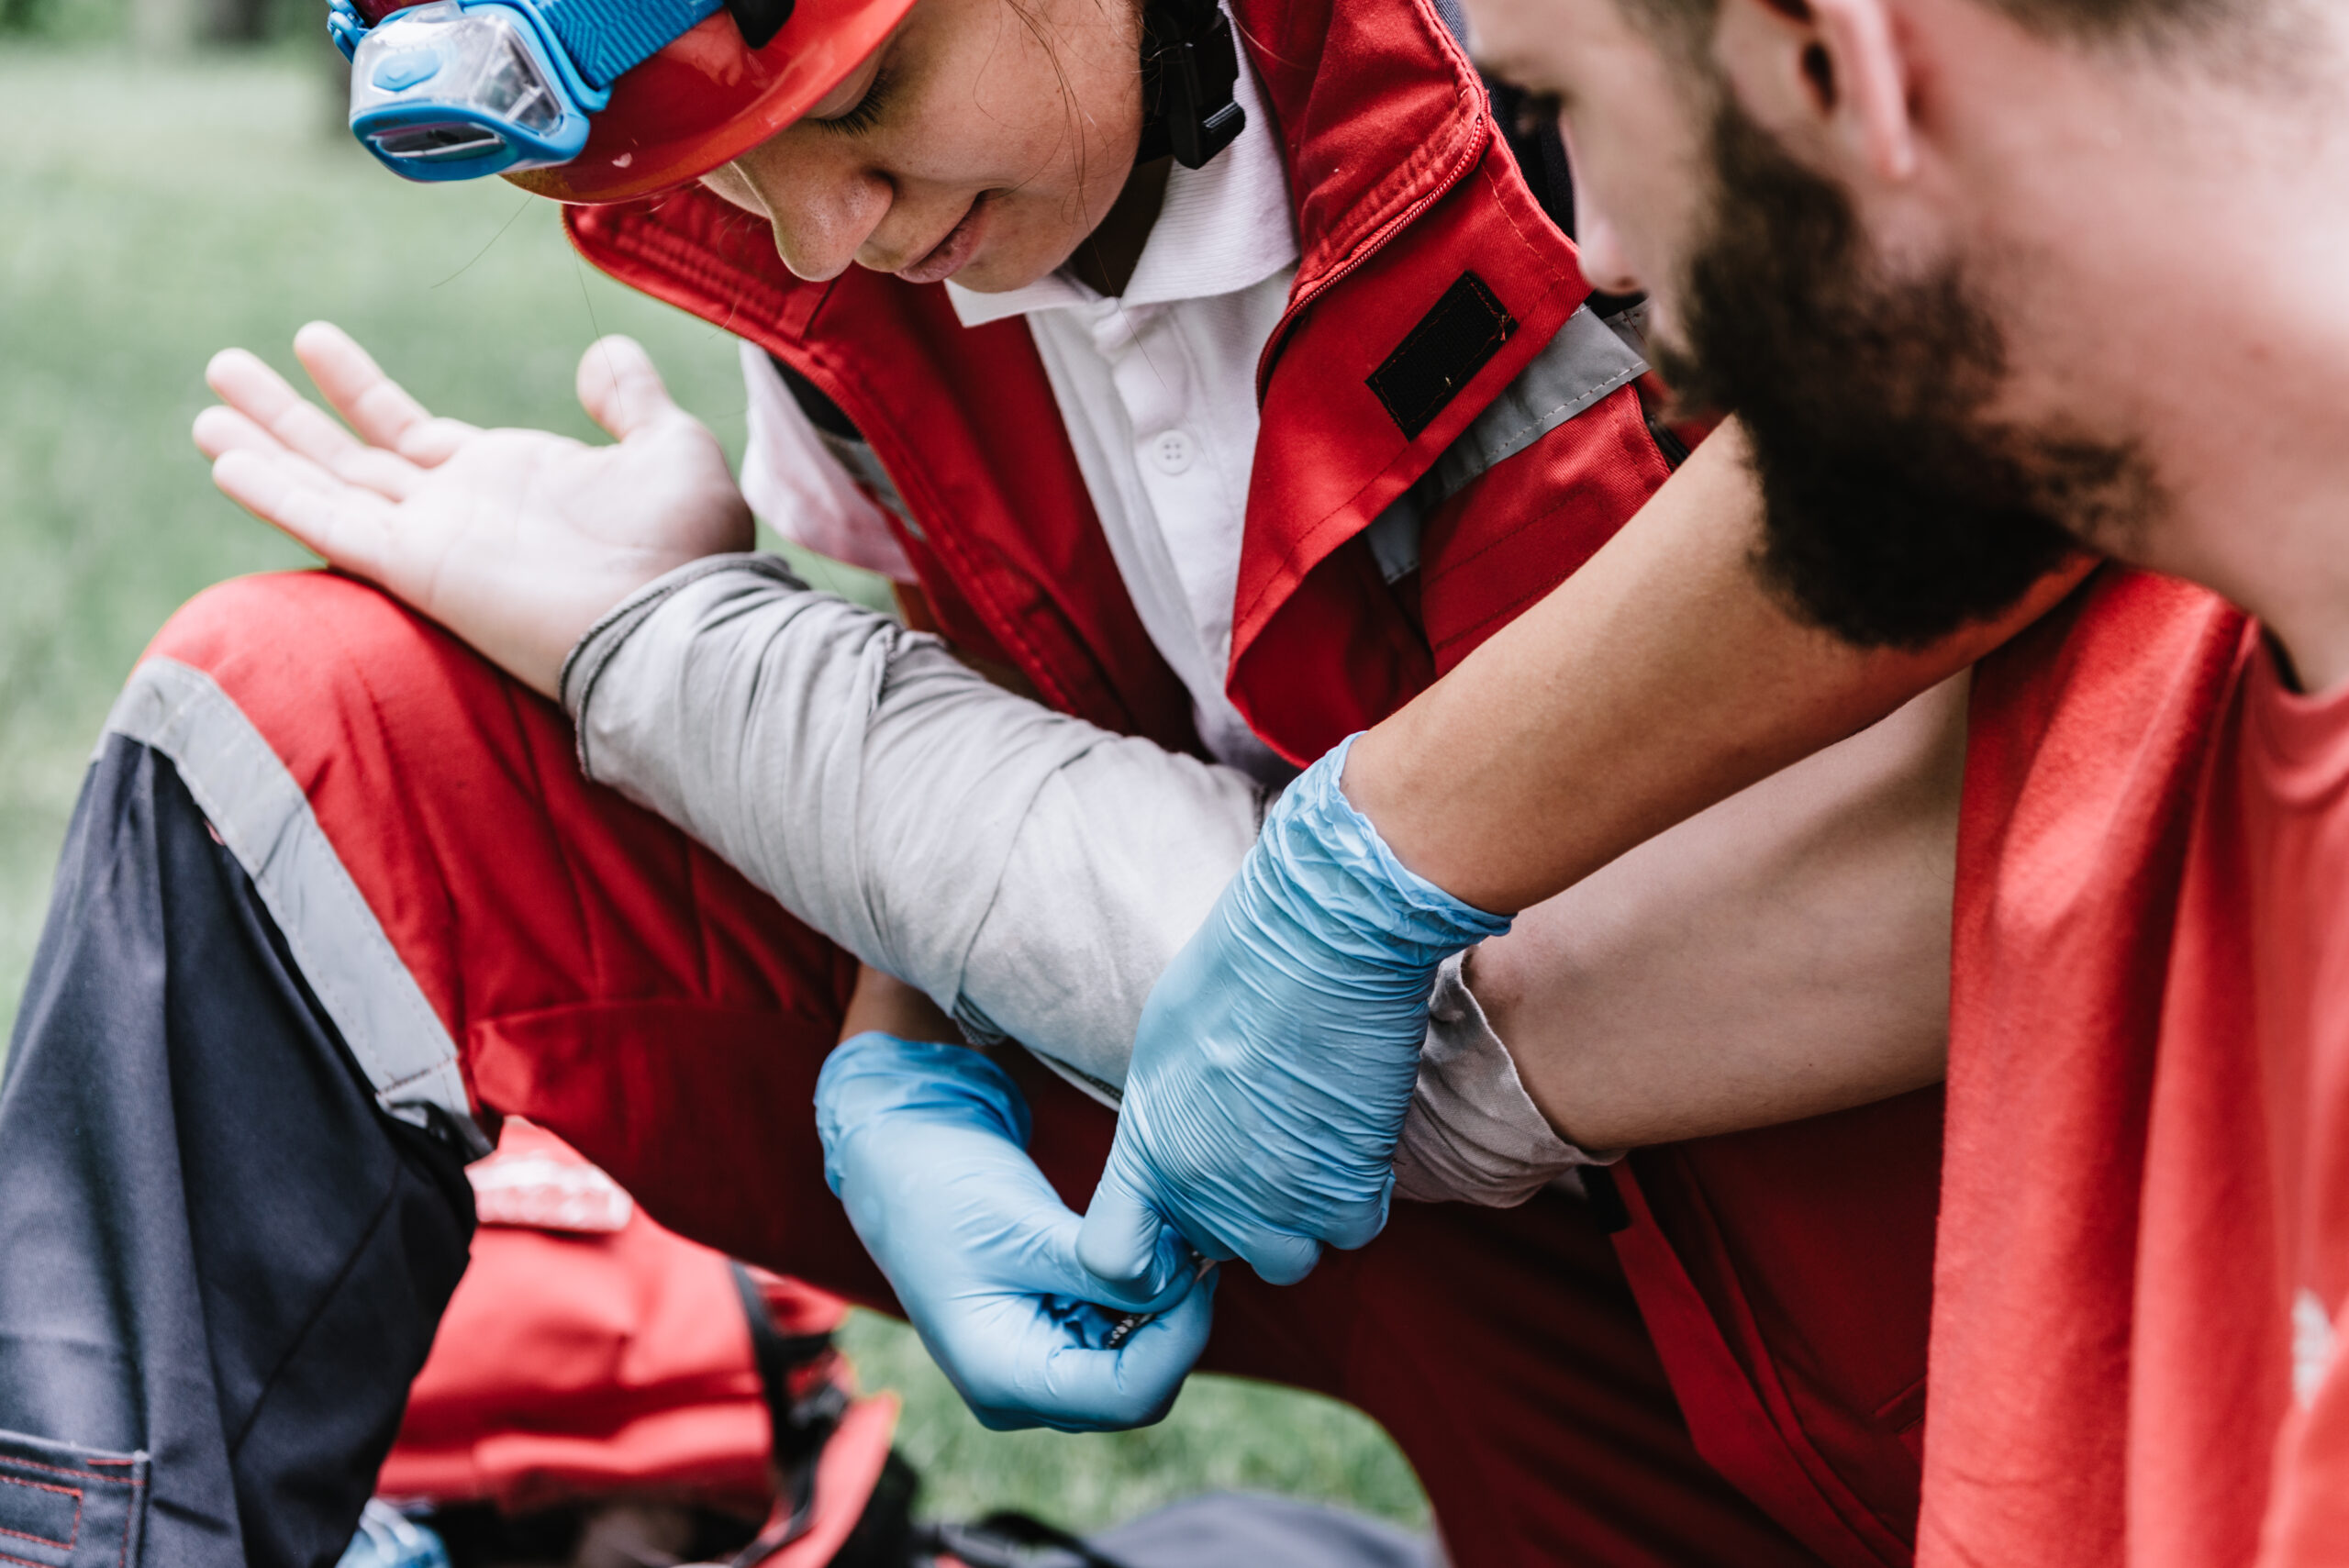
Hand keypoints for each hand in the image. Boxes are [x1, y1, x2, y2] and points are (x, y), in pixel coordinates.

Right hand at [191, 321, 750, 696]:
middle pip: (351, 455)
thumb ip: (630, 399)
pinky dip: (277, 493)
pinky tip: (225, 460)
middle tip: (225, 368)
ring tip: (206, 410)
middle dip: (287, 413)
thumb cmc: (688, 552)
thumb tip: (601, 356)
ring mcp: (434, 541)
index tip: (312, 342)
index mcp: (512, 481)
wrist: (678, 623)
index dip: (360, 388)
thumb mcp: (671, 448)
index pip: (413, 432)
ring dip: (265, 444)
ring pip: (327, 483)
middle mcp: (460, 511)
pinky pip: (332, 525)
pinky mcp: (418, 569)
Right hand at [815, 1033, 1211, 1431]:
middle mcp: (1019, 1392)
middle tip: (1192, 1249)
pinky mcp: (1046, 1338)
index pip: (1126, 1395)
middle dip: (1173, 1325)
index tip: (1201, 1269)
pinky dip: (1138, 1300)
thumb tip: (1181, 1285)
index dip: (1179, 1339)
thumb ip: (1102, 1268)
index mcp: (1002, 1377)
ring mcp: (1033, 1368)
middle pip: (1135, 1390)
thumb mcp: (1023, 1227)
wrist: (897, 1163)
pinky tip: (1142, 1252)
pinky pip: (1114, 1337)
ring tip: (1167, 1243)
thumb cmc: (941, 1190)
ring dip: (1159, 1311)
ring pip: (1132, 1367)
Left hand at [1078, 737, 1510, 1286]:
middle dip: (1240, 1215)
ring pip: (1290, 1257)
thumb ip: (1168, 1119)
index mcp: (1148, 1148)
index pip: (1114, 1259)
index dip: (1144, 1261)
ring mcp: (1275, 1199)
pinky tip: (1354, 1134)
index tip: (1173, 1236)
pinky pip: (1352, 1229)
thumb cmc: (1242, 967)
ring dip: (1303, 1215)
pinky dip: (1360, 1193)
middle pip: (1218, 1253)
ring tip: (1313, 1142)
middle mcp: (1203, 1188)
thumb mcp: (1165, 1045)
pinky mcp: (1345, 1189)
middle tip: (1268, 1145)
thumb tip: (1185, 1148)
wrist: (1321, 938)